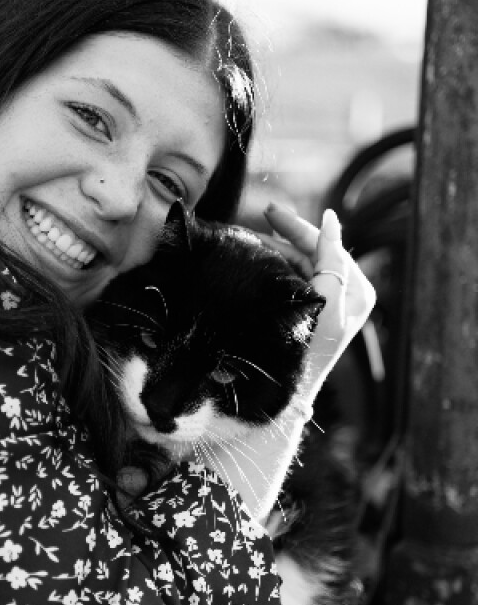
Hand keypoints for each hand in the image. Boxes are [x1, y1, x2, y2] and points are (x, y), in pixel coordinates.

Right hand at [258, 203, 376, 395]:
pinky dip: (273, 268)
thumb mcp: (326, 301)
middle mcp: (344, 294)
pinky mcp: (306, 313)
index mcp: (356, 290)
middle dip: (284, 236)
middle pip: (311, 252)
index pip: (325, 245)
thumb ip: (331, 260)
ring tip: (248, 242)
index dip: (297, 226)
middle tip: (259, 217)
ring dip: (275, 251)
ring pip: (298, 265)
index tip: (269, 212)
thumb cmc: (308, 349)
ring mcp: (325, 304)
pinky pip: (291, 280)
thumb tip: (331, 219)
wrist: (286, 392)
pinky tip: (254, 262)